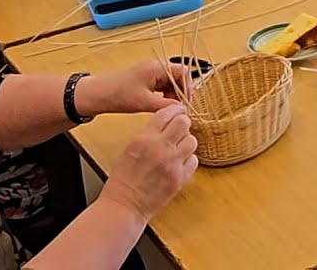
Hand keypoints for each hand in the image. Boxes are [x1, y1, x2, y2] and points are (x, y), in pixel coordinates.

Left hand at [79, 60, 192, 116]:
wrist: (97, 95)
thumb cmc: (118, 95)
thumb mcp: (145, 102)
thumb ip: (166, 105)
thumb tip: (182, 109)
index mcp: (156, 68)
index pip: (183, 72)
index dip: (187, 87)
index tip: (186, 102)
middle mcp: (155, 67)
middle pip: (177, 77)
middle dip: (179, 92)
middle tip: (177, 107)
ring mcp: (149, 72)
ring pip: (170, 82)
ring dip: (172, 95)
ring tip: (166, 108)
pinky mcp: (144, 79)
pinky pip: (161, 86)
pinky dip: (163, 95)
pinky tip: (159, 105)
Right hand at [99, 104, 197, 221]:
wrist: (124, 206)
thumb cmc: (123, 180)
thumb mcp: (130, 149)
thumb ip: (149, 135)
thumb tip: (167, 124)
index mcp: (144, 139)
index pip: (166, 113)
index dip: (175, 110)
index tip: (178, 111)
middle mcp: (160, 148)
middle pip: (184, 123)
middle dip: (183, 124)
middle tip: (180, 129)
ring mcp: (172, 163)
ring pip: (192, 141)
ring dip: (186, 143)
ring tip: (178, 149)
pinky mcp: (180, 178)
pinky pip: (194, 161)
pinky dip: (188, 160)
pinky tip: (179, 163)